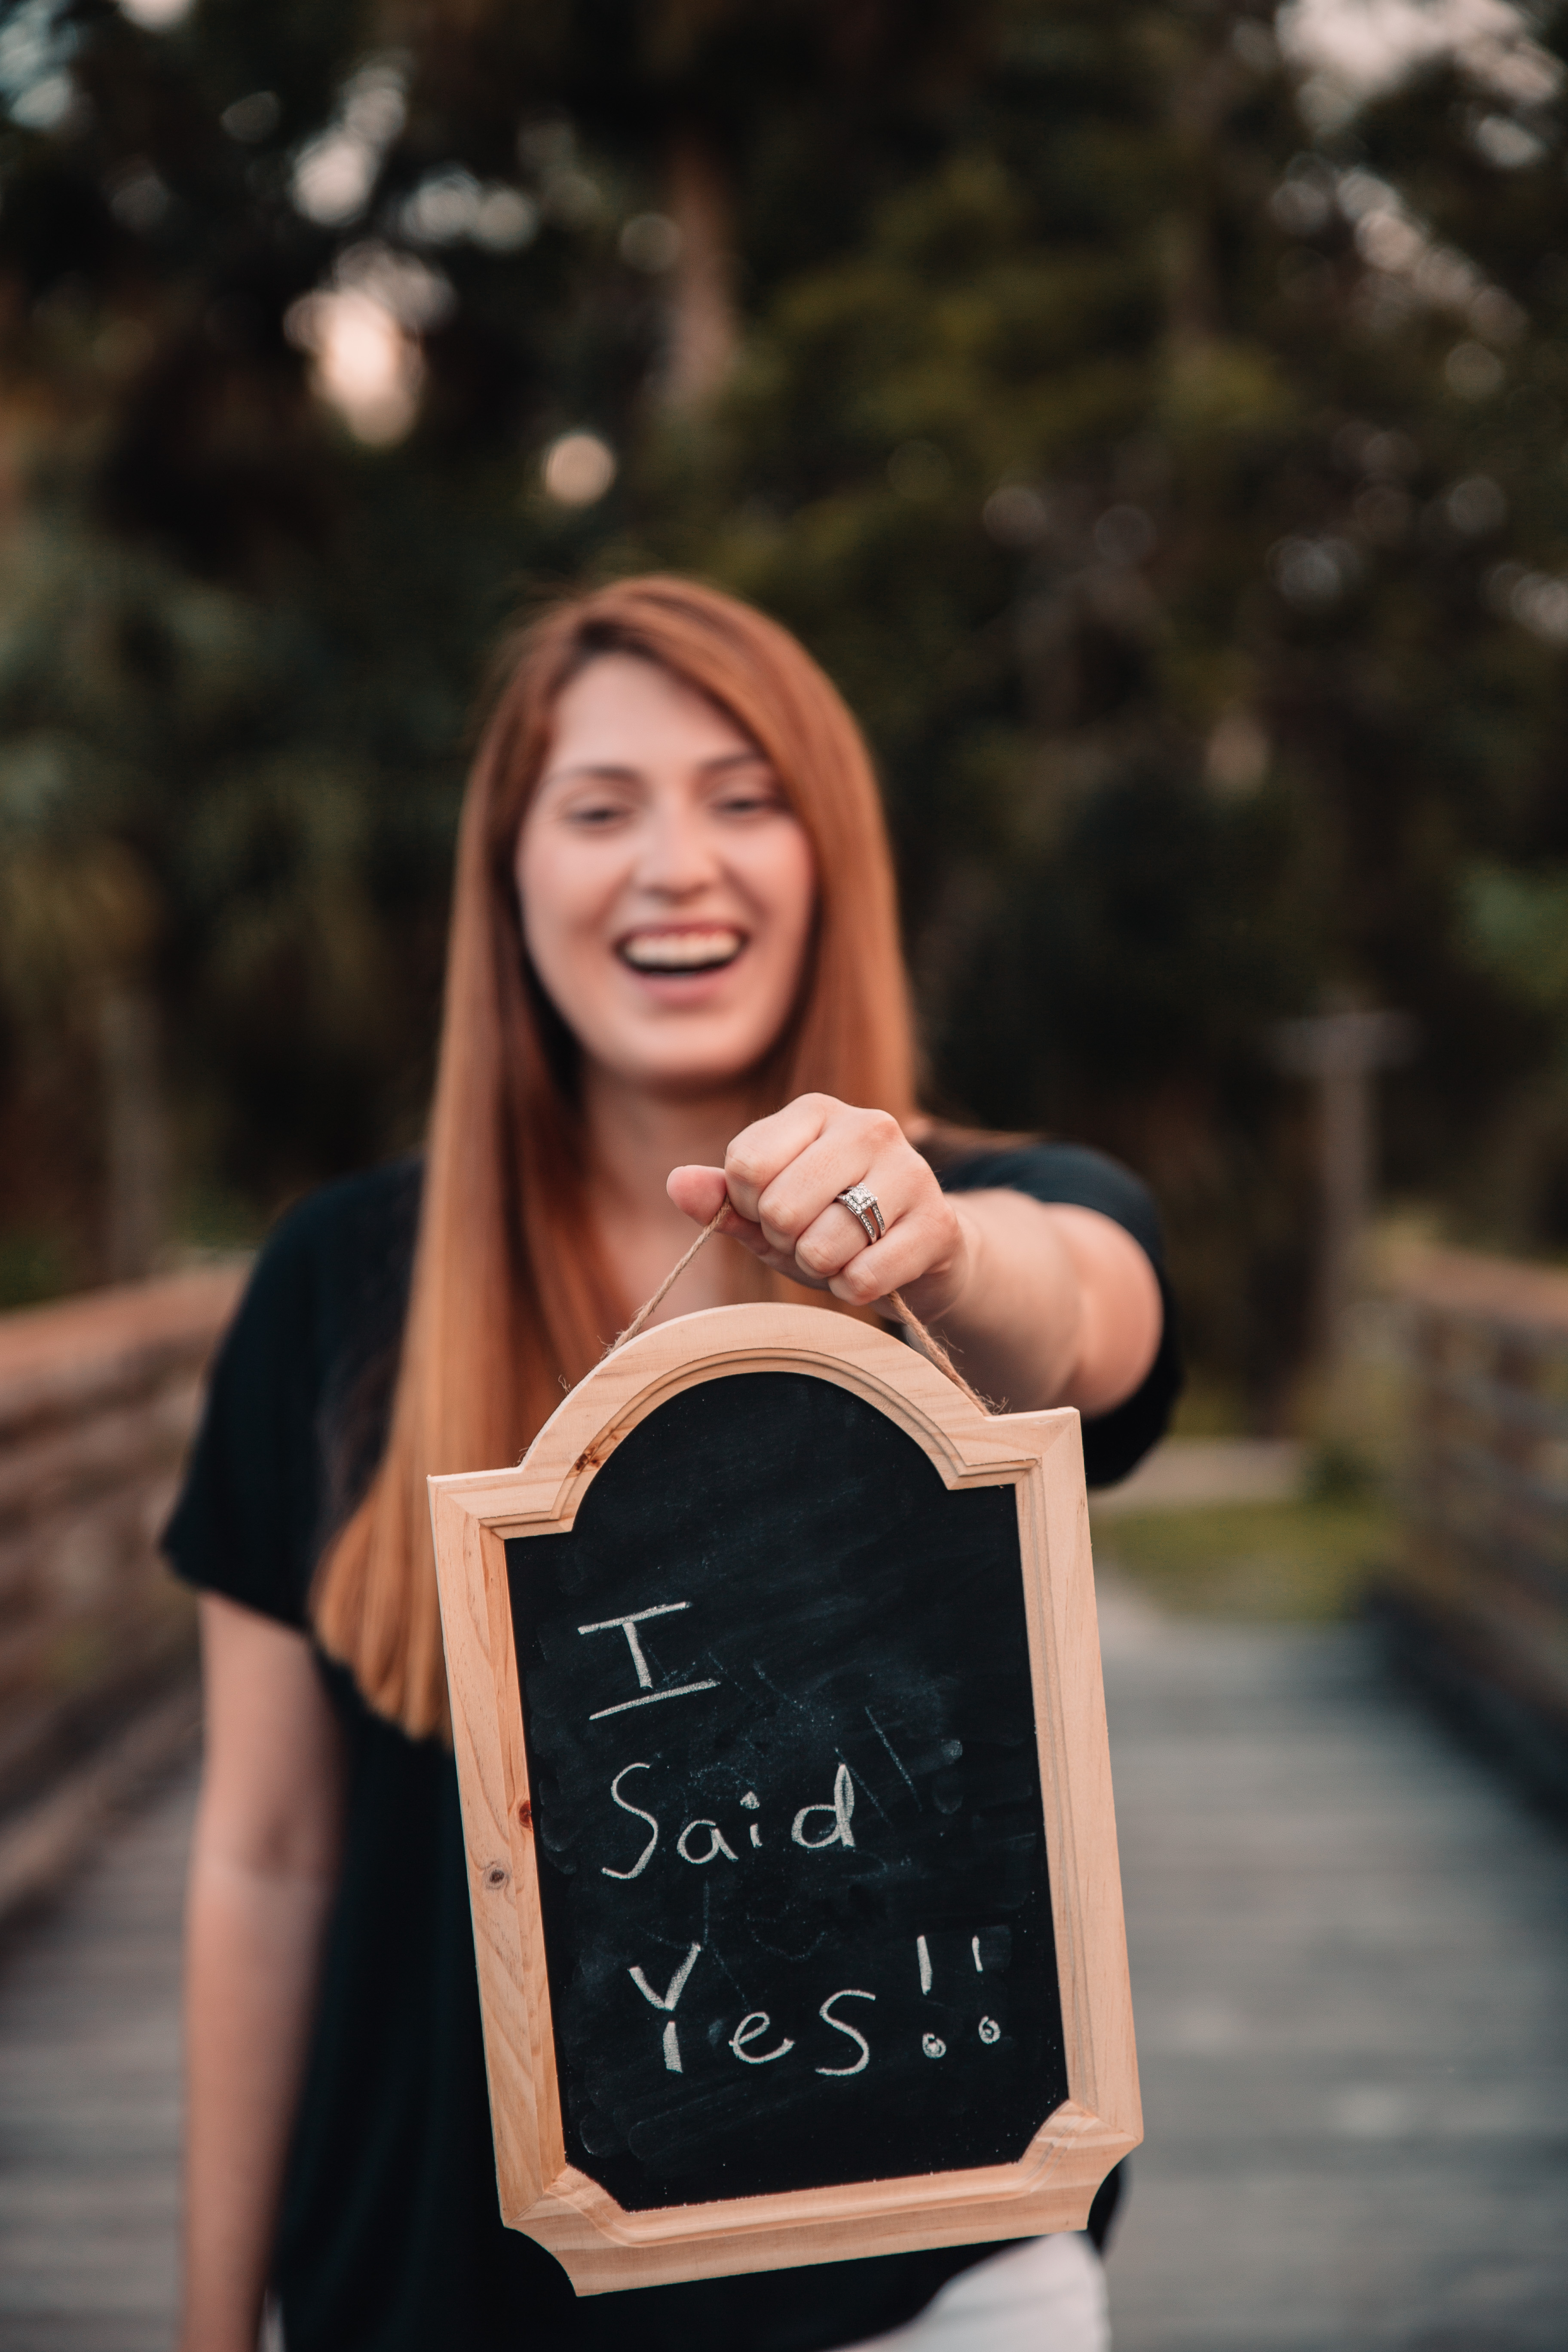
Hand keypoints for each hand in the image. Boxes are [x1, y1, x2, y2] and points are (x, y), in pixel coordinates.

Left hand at [667, 1094, 972, 1316]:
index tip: (771, 1210)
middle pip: (780, 1207)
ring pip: (823, 1246)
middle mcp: (868, 1126)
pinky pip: (864, 1276)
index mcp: (816, 1110)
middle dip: (785, 1240)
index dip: (747, 1206)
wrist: (919, 1249)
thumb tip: (676, 1183)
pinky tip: (871, 1271)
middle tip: (810, 1237)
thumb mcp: (767, 1211)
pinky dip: (855, 1289)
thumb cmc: (830, 1224)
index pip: (745, 1165)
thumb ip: (722, 1200)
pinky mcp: (938, 1222)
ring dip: (821, 1268)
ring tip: (842, 1252)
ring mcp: (911, 1171)